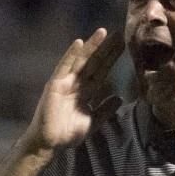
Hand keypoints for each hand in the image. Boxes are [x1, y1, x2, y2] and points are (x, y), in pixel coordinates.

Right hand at [23, 29, 124, 154]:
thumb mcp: (92, 121)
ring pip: (81, 61)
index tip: (124, 46)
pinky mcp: (55, 85)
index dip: (111, 59)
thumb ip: (104, 110)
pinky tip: (79, 43)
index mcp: (85, 91)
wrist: (50, 144)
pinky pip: (64, 67)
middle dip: (106, 49)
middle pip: (94, 63)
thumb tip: (119, 98)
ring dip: (92, 46)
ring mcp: (65, 82)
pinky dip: (71, 55)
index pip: (101, 72)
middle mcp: (75, 83)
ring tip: (103, 32)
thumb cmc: (67, 134)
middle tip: (120, 34)